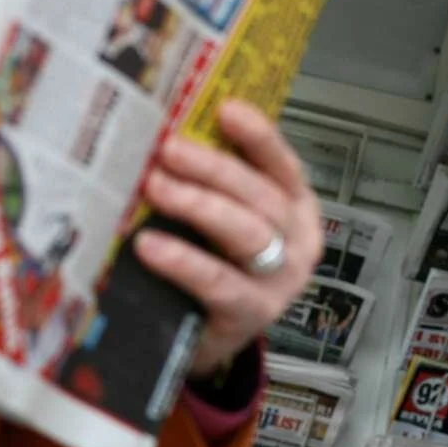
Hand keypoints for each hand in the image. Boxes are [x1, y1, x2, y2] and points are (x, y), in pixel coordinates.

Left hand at [137, 100, 319, 376]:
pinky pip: (219, 282)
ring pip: (248, 234)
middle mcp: (298, 243)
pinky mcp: (252, 316)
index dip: (259, 137)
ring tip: (155, 187)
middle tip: (167, 149)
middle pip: (262, 197)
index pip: (283, 166)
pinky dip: (184, 261)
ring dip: (200, 206)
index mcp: (296, 209)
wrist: (205, 336)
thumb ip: (213, 182)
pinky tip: (149, 246)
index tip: (226, 110)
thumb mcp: (221, 217)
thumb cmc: (213, 262)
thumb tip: (169, 128)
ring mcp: (280, 283)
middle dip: (213, 169)